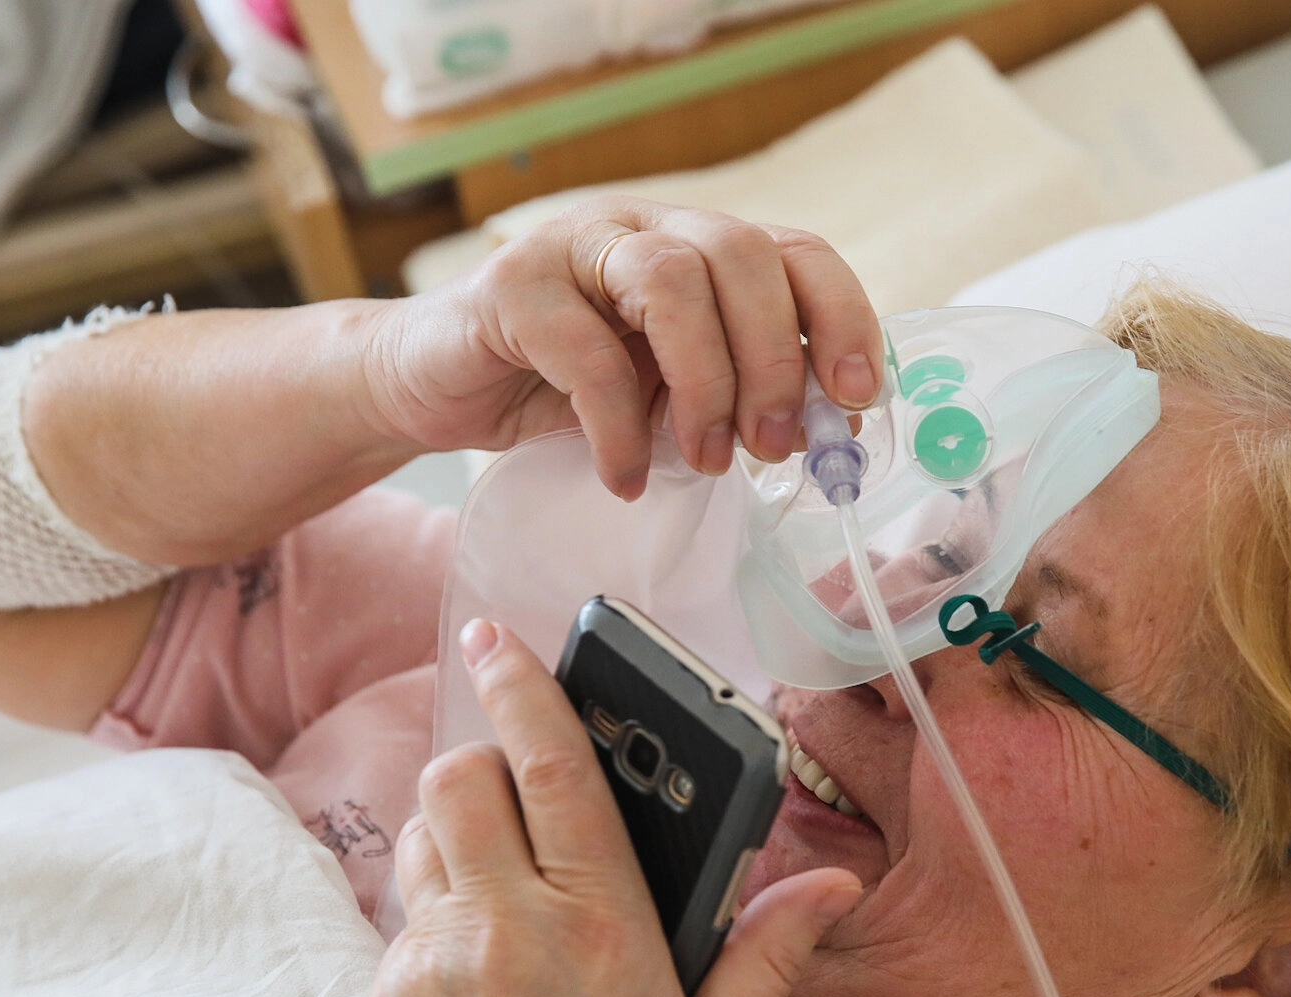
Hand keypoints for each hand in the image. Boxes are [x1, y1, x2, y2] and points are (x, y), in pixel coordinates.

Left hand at [314, 619, 860, 996]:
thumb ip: (765, 960)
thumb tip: (830, 883)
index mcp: (604, 933)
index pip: (556, 769)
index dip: (529, 687)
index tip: (505, 638)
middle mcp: (510, 931)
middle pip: (466, 776)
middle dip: (489, 759)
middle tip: (528, 790)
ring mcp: (436, 962)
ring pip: (426, 832)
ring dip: (460, 827)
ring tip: (510, 877)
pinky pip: (406, 908)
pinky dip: (441, 902)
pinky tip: (483, 963)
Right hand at [361, 195, 883, 499]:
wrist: (433, 383)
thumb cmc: (562, 388)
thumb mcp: (670, 395)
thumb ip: (737, 396)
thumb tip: (828, 428)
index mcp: (699, 247)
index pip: (796, 252)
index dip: (840, 315)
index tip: (857, 393)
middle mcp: (644, 227)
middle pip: (740, 254)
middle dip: (773, 361)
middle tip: (773, 447)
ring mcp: (575, 245)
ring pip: (669, 281)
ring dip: (706, 385)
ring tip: (707, 460)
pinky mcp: (510, 284)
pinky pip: (584, 349)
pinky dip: (620, 427)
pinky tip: (624, 475)